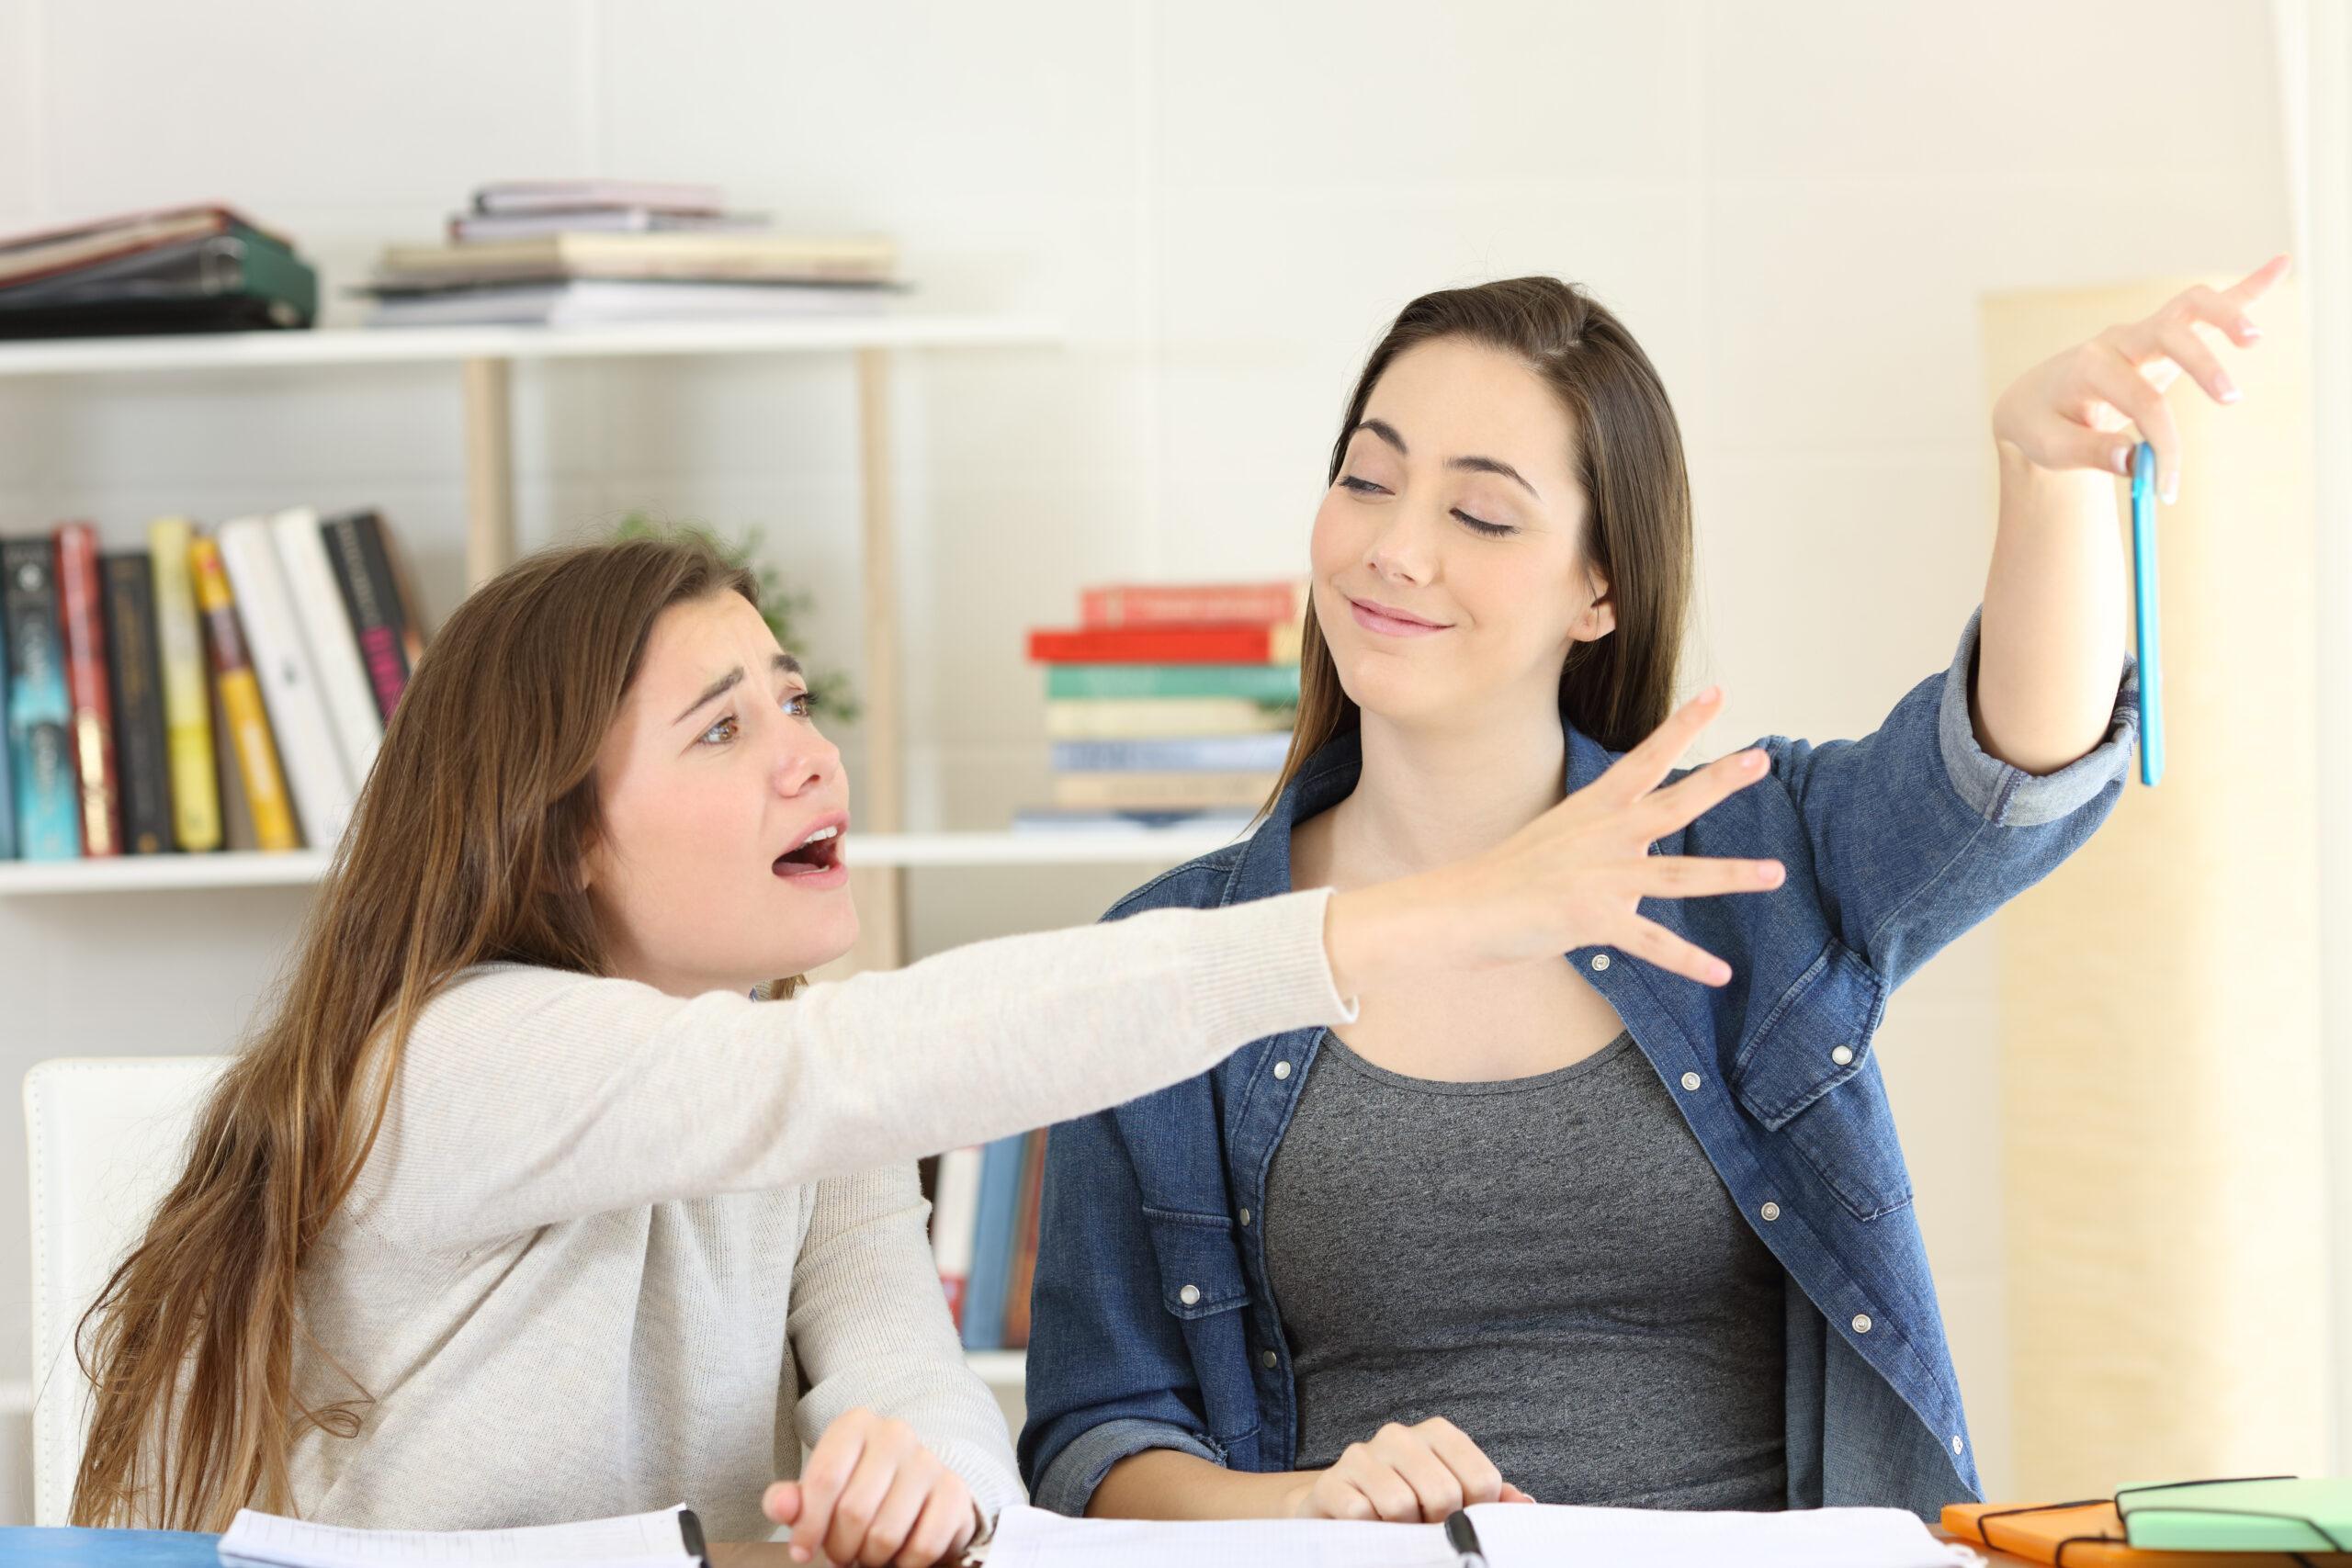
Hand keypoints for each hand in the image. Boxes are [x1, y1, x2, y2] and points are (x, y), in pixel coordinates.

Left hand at [762, 1409, 977, 1567]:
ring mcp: (928, 1461)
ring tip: (866, 1553)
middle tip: (840, 1554)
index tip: (802, 1552)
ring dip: (870, 1558)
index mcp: (855, 1425)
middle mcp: (895, 1434)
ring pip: (886, 1534)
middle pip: (854, 1511)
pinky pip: (923, 1547)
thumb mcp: (820, 1489)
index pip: (824, 1480)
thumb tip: (780, 1505)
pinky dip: (904, 1564)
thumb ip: (791, 1499)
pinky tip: (897, 1555)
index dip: (808, 1527)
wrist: (913, 1486)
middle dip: (840, 1547)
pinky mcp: (954, 1492)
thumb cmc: (857, 1488)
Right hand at [1282, 1417, 1536, 1522]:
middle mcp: (1399, 1435)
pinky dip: (1370, 1533)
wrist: (1340, 1508)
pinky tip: (1369, 1527)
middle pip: (1444, 1494)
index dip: (1477, 1514)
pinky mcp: (1330, 1483)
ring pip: (1401, 1504)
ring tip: (1396, 1527)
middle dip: (1439, 1525)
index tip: (1460, 1522)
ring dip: (1402, 1531)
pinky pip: (1361, 1515)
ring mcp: (1360, 1455)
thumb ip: (1492, 1499)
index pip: (1482, 1480)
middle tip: (1425, 1529)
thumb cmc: (1408, 1501)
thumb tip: (1524, 1505)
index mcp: (1438, 1433)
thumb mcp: (1454, 1496)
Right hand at [1323, 686, 1783, 991]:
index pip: (1644, 759)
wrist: (1459, 909)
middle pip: (1672, 804)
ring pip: (1677, 876)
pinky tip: (1721, 973)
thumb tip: (1642, 850)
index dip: (1682, 726)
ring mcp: (1598, 878)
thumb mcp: (1558, 841)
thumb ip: (1605, 841)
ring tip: (1775, 874)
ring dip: (1730, 876)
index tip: (1717, 695)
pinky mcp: (1591, 919)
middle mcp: (1601, 836)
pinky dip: (1688, 961)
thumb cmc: (1506, 878)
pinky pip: (1650, 944)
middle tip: (1762, 757)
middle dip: (1719, 780)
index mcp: (1592, 810)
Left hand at [1990, 254, 2285, 503]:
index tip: (2166, 489)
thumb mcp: (2050, 447)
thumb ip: (2090, 452)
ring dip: (2226, 314)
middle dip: (2203, 364)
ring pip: (2189, 306)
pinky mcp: (2162, 335)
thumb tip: (2135, 460)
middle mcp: (2118, 341)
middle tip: (2230, 399)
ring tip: (2254, 339)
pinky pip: (2203, 305)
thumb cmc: (2042, 425)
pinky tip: (2280, 265)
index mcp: (2089, 368)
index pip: (2143, 402)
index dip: (2164, 446)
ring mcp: (2142, 333)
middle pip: (2170, 334)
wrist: (2032, 401)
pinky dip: (2242, 289)